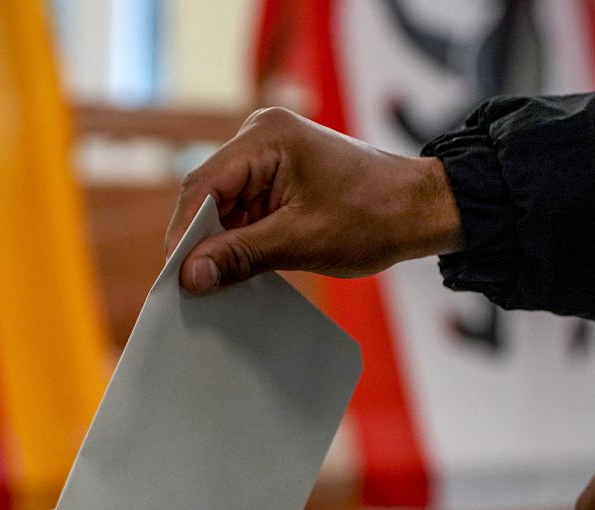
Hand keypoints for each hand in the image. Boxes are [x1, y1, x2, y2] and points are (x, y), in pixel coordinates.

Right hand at [165, 106, 460, 293]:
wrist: (421, 208)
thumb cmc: (374, 216)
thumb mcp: (301, 242)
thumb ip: (240, 255)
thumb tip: (191, 275)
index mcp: (266, 137)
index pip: (203, 186)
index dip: (184, 233)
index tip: (173, 276)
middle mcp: (260, 135)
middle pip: (208, 194)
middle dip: (200, 241)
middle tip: (189, 287)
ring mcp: (267, 153)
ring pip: (222, 205)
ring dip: (220, 243)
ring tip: (216, 284)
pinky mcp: (275, 174)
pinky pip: (242, 208)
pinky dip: (239, 238)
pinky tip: (238, 268)